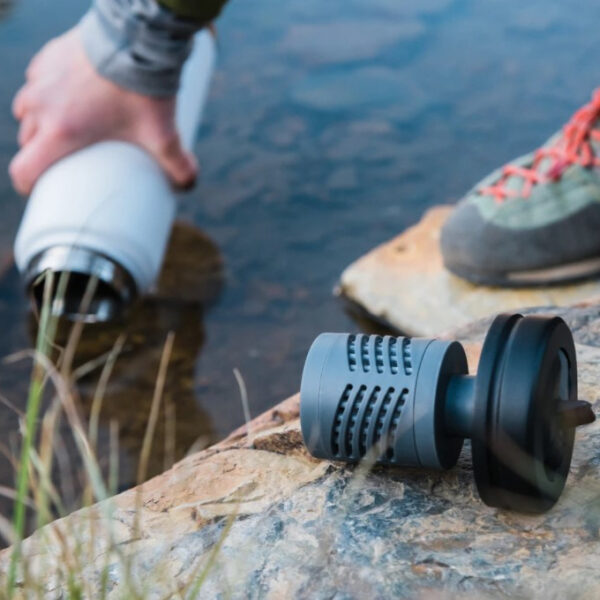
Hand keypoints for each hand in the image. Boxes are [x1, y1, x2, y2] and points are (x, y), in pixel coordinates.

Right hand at [10, 26, 196, 195]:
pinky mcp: (47, 57)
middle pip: (28, 142)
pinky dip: (47, 94)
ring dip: (40, 123)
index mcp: (60, 132)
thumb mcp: (162, 136)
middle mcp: (41, 106)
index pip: (24, 169)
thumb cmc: (143, 91)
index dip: (29, 184)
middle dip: (43, 153)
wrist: (137, 38)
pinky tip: (68, 97)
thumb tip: (187, 186)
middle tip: (67, 159)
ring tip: (67, 128)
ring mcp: (40, 79)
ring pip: (27, 111)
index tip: (40, 190)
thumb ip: (178, 166)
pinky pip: (36, 83)